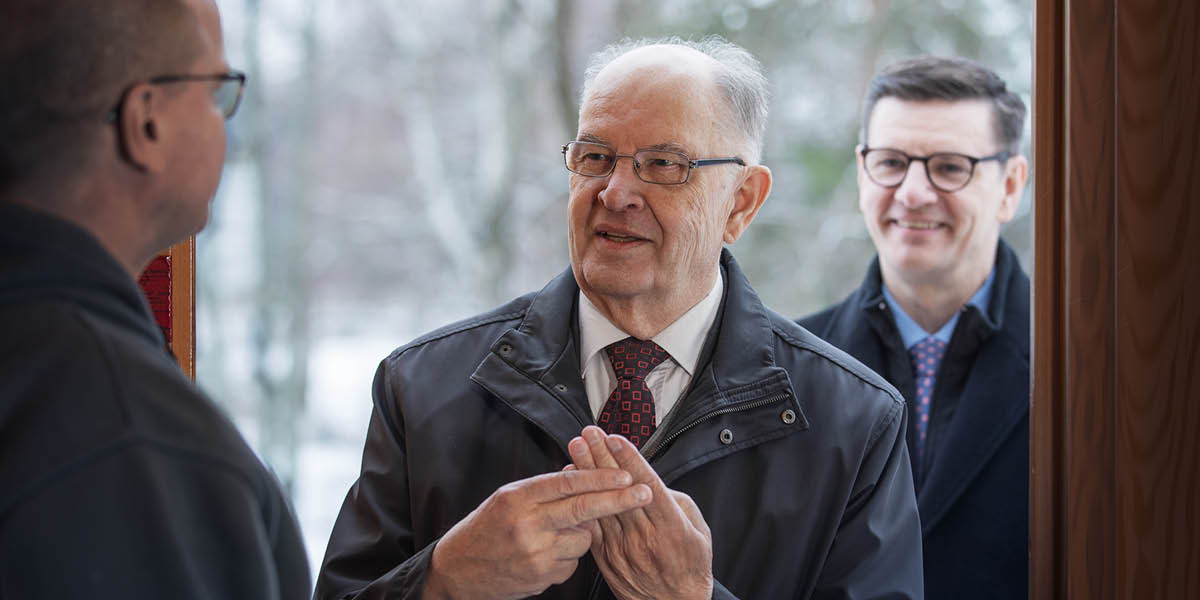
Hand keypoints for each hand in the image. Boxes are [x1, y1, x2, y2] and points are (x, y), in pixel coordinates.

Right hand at [424, 467, 651, 599]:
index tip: (625, 472)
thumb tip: (581, 472)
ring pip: (583, 539)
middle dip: (618, 499)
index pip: (567, 483)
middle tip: (644, 492)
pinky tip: (547, 554)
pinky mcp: (541, 577)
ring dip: (583, 534)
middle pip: (583, 509)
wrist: (458, 570)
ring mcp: (535, 553)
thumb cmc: (485, 528)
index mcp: (518, 497)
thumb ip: (544, 488)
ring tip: (557, 533)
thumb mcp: (508, 497)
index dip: (599, 477)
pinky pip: (572, 564)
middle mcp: (527, 524)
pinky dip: (568, 557)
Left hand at [568, 426, 713, 599]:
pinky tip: (572, 480)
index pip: (646, 485)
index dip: (630, 460)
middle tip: (589, 433)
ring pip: (600, 503)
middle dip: (602, 457)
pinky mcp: (607, 557)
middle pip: (618, 489)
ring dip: (587, 472)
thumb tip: (650, 481)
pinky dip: (581, 499)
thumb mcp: (698, 529)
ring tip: (576, 447)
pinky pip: (591, 524)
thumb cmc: (689, 564)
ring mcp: (622, 548)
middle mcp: (644, 537)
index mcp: (670, 527)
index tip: (616, 438)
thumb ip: (675, 501)